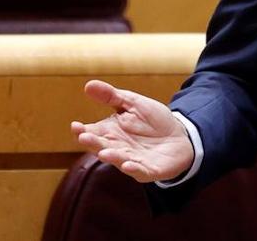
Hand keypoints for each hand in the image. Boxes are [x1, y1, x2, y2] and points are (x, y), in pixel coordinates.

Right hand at [70, 79, 194, 183]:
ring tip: (104, 153)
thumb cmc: (153, 121)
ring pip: (119, 160)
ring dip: (112, 157)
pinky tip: (128, 165)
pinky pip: (141, 171)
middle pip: (102, 146)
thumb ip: (112, 96)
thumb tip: (88, 85)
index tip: (75, 126)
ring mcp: (133, 161)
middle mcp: (118, 148)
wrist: (181, 136)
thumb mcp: (133, 103)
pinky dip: (134, 169)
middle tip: (84, 137)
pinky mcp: (150, 170)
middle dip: (93, 143)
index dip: (82, 130)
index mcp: (111, 132)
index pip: (93, 132)